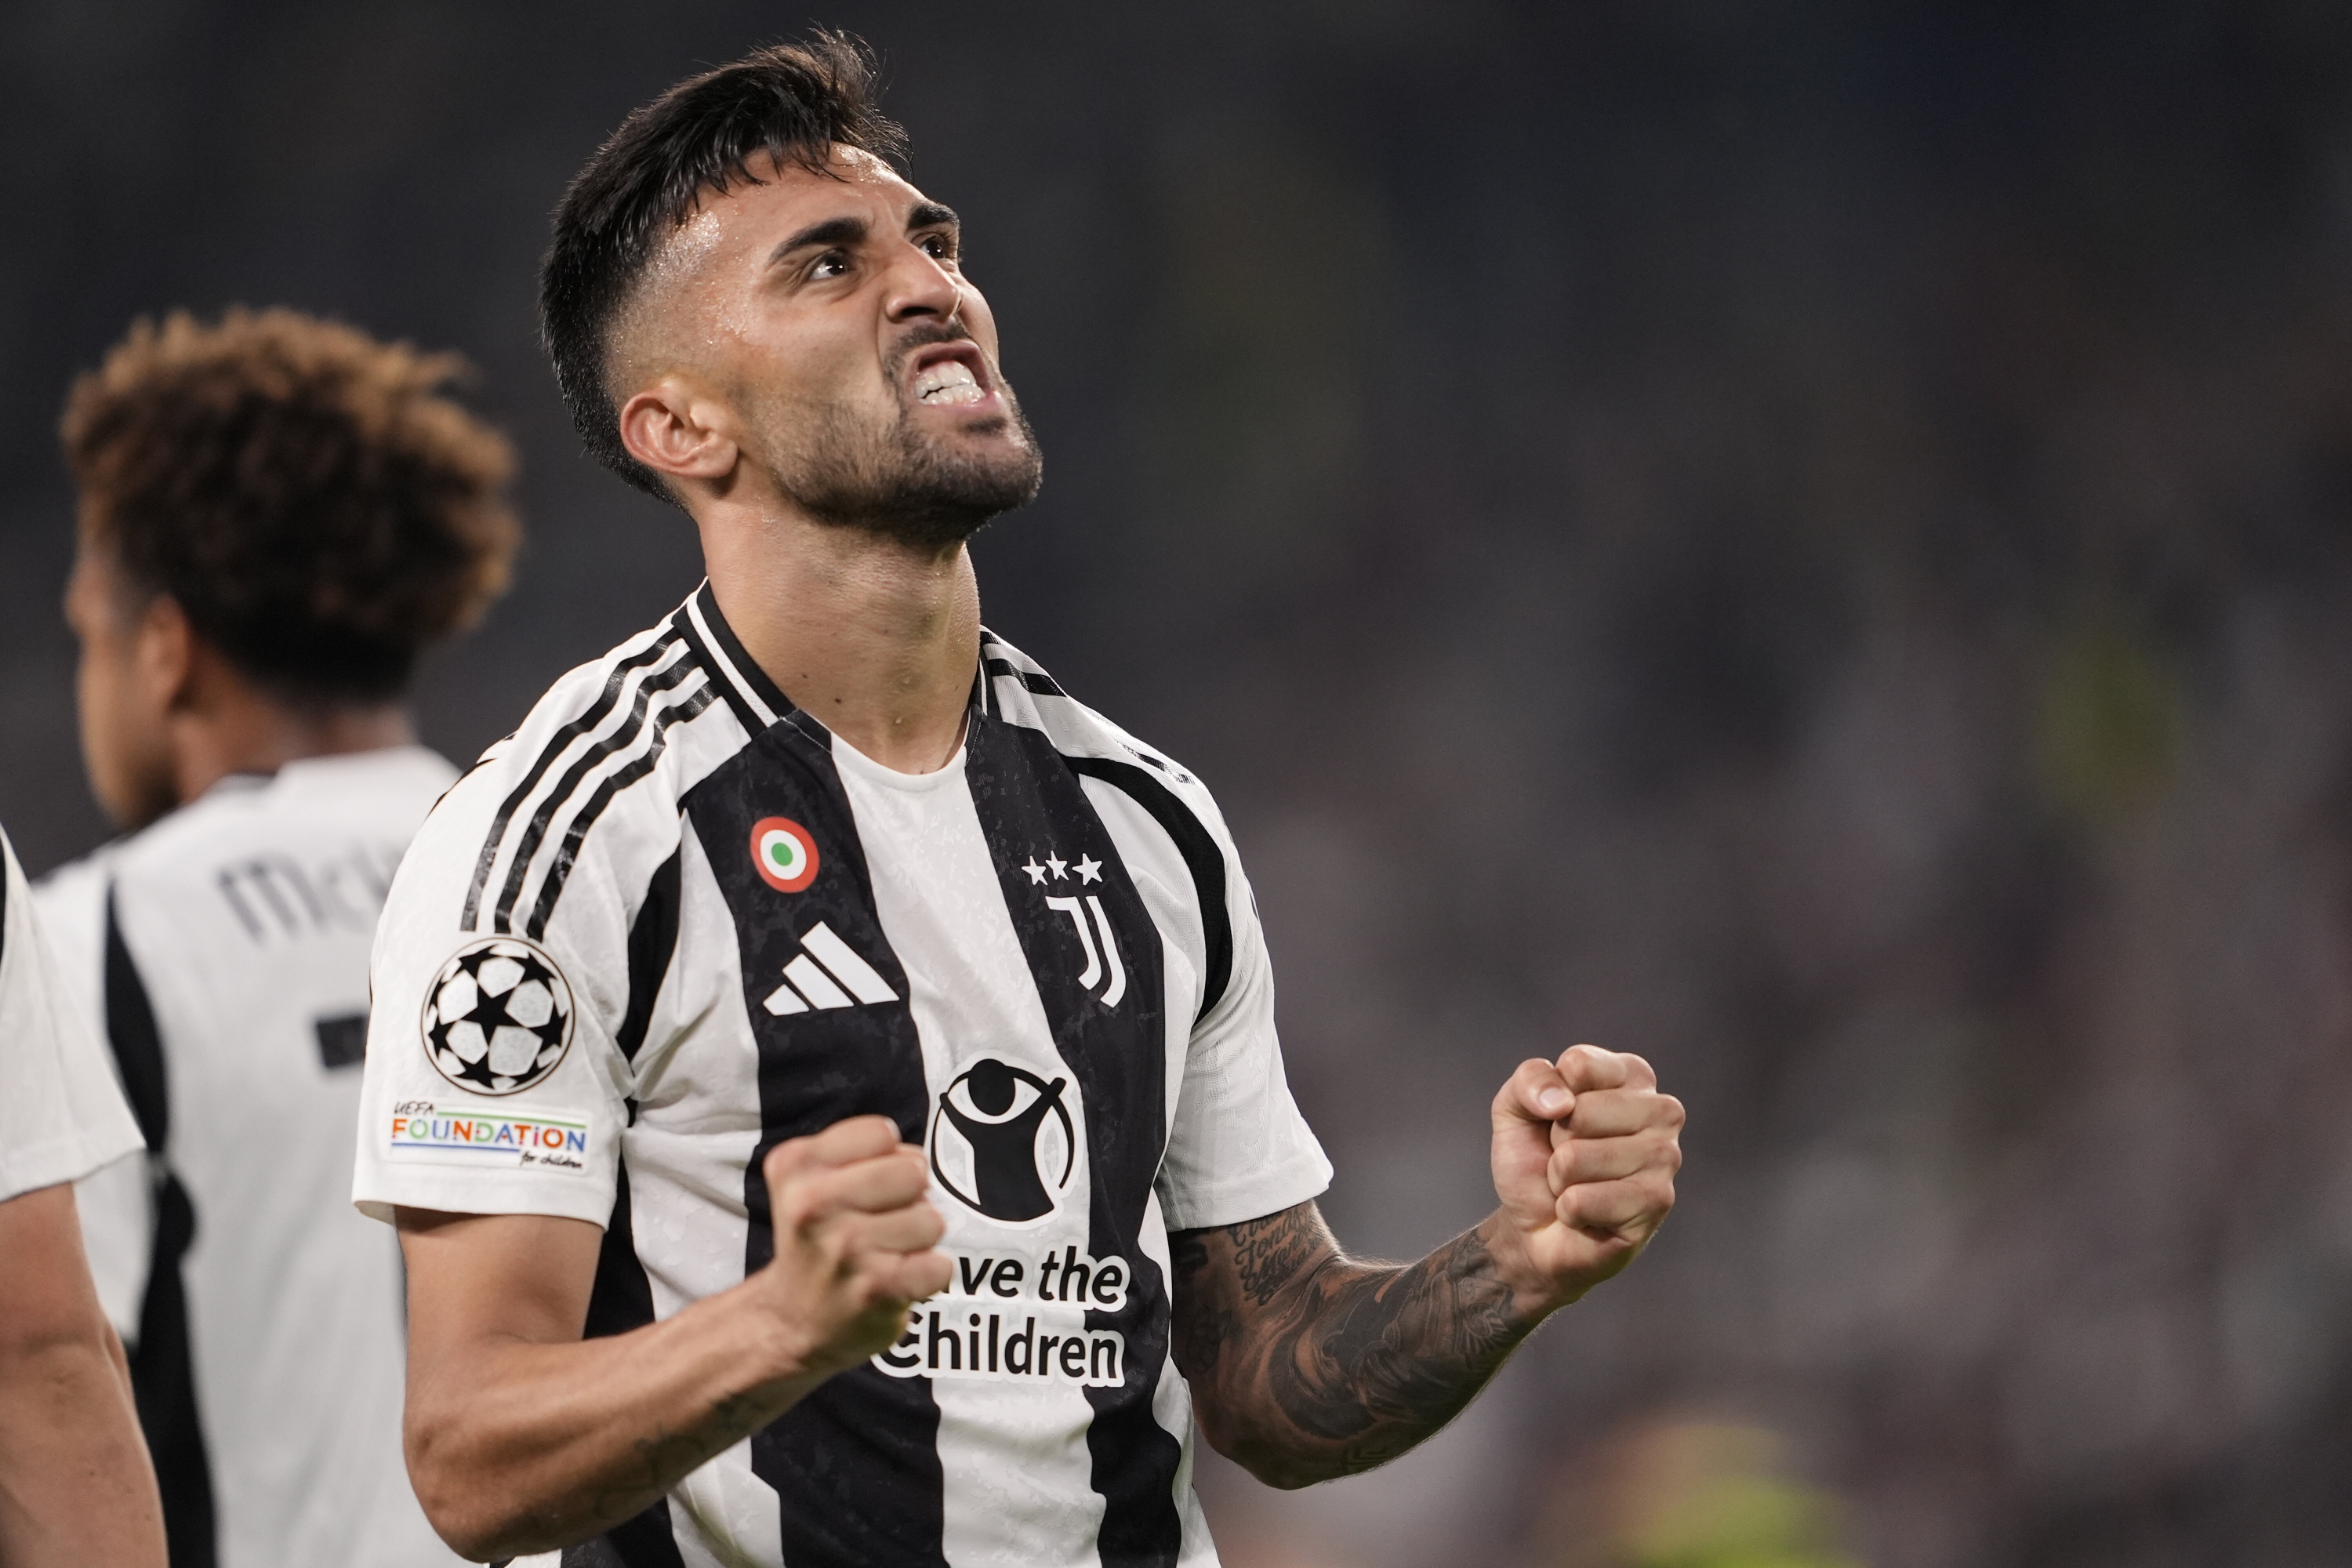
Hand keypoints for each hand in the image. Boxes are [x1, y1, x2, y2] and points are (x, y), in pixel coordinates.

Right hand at [752, 1116, 950, 1379]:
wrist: (790, 1322)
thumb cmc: (816, 1241)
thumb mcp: (808, 1179)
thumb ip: (860, 1152)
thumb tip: (917, 1159)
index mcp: (796, 1166)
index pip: (881, 1133)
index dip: (885, 1158)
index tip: (862, 1187)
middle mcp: (814, 1205)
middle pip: (914, 1170)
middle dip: (909, 1196)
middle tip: (879, 1223)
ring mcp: (846, 1249)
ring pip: (932, 1219)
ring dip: (918, 1239)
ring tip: (883, 1254)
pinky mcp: (877, 1289)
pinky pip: (940, 1265)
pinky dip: (928, 1276)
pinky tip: (896, 1281)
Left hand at [1486, 1045, 1681, 1315]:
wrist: (1534, 1225)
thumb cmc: (1536, 1160)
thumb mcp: (1515, 1108)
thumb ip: (1529, 1081)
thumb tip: (1561, 1103)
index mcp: (1632, 1075)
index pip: (1578, 1065)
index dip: (1550, 1098)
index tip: (1558, 1117)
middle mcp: (1661, 1110)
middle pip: (1579, 1113)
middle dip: (1556, 1143)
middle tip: (1568, 1159)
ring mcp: (1666, 1156)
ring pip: (1575, 1158)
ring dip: (1560, 1179)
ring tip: (1577, 1185)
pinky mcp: (1657, 1201)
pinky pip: (1580, 1200)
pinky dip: (1568, 1210)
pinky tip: (1588, 1214)